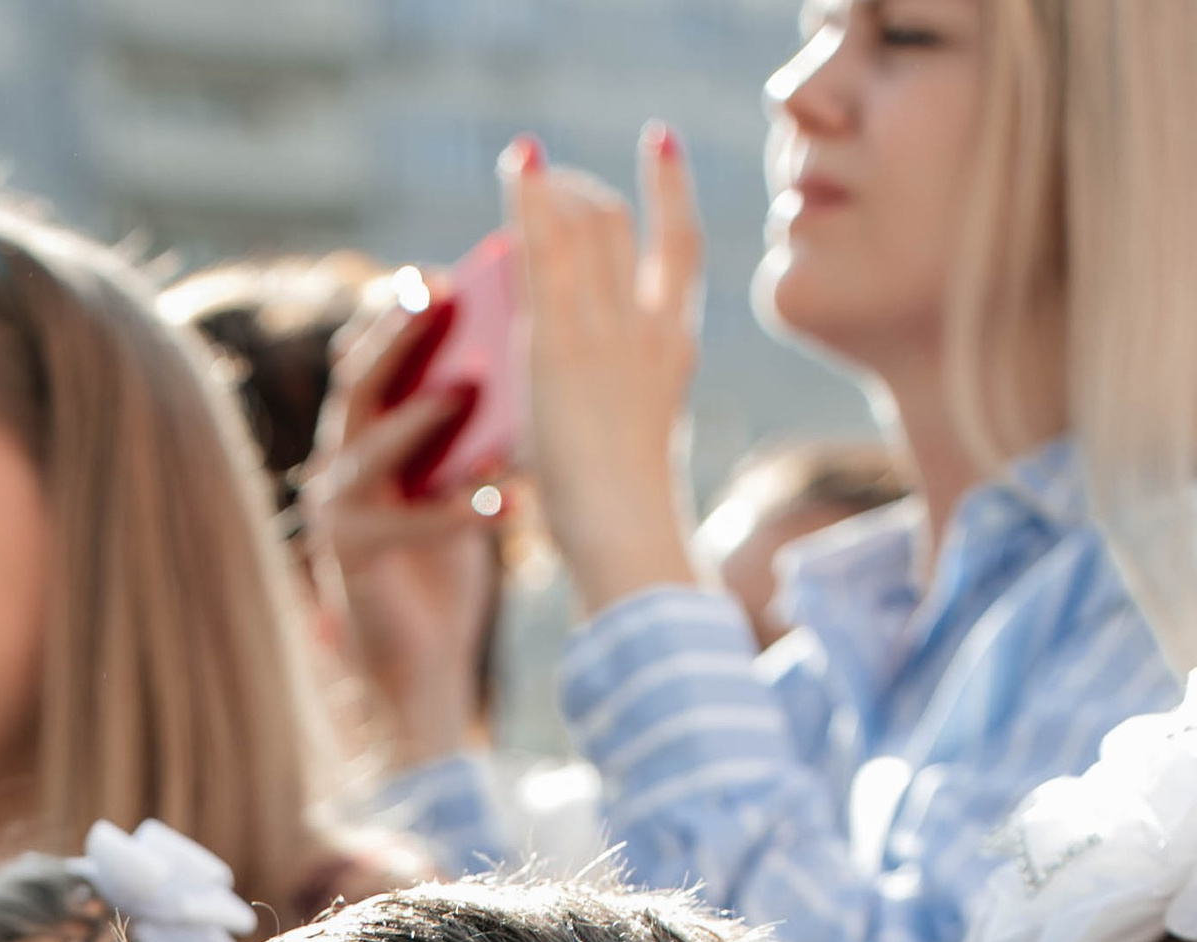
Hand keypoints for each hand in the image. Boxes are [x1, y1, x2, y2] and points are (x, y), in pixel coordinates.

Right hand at [299, 298, 502, 770]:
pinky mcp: (351, 561)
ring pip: (369, 444)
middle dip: (396, 333)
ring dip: (418, 415)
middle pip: (358, 379)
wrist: (424, 670)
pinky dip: (456, 512)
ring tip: (466, 390)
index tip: (451, 270)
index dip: (403, 310)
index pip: (374, 355)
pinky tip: (506, 502)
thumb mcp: (459, 483)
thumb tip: (514, 360)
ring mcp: (336, 514)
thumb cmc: (445, 571)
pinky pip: (405, 523)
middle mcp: (337, 466)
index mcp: (362, 440)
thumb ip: (470, 430)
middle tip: (441, 292)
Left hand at [508, 126, 703, 616]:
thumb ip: (616, 410)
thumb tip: (568, 401)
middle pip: (623, 226)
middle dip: (590, 190)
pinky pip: (543, 248)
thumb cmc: (627, 527)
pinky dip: (531, 198)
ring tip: (529, 168)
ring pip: (587, 223)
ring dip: (556, 189)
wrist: (628, 537)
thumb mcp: (633, 451)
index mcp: (672, 354)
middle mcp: (646, 326)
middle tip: (557, 177)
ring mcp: (605, 330)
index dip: (670, 188)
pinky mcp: (559, 343)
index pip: (681, 248)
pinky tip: (519, 164)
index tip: (660, 144)